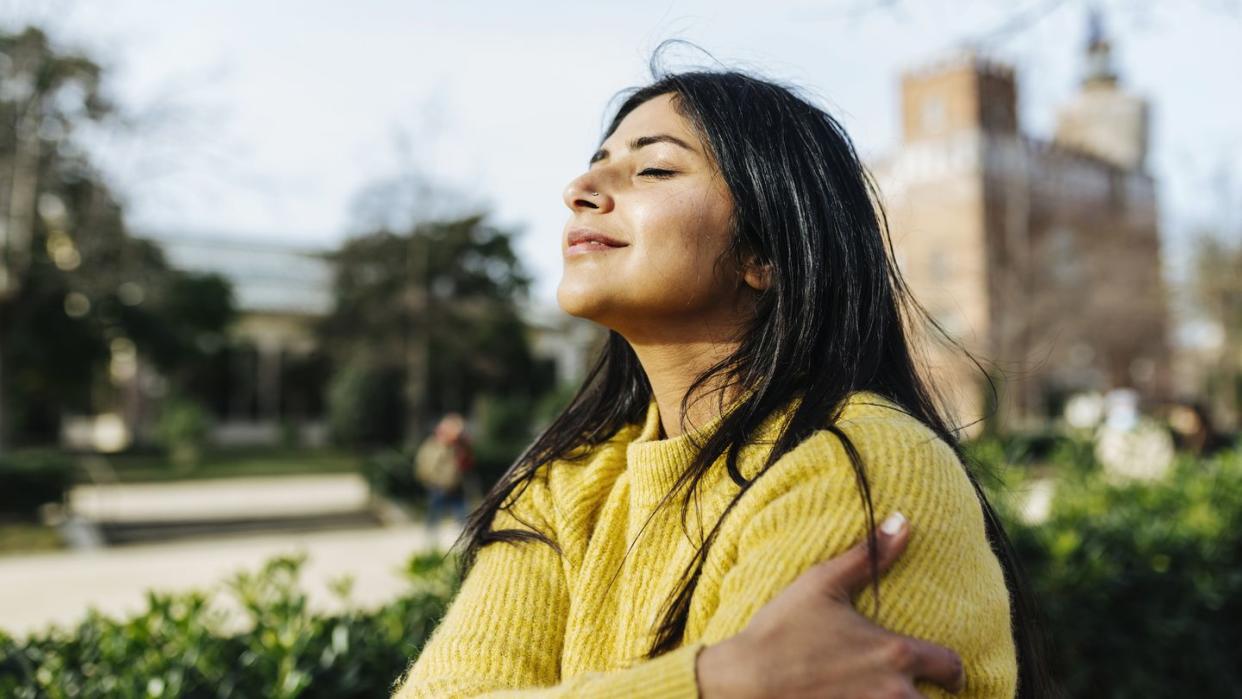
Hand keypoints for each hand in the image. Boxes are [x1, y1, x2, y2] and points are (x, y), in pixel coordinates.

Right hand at [696, 512, 964, 697]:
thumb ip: (869, 556)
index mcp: (894, 653)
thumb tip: (903, 521)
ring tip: (887, 698)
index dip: (951, 671)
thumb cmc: (781, 631)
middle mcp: (893, 692)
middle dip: (930, 698)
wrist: (745, 683)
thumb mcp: (822, 584)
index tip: (944, 674)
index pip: (950, 667)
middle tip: (912, 692)